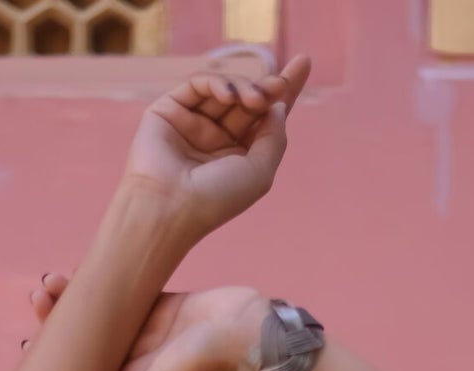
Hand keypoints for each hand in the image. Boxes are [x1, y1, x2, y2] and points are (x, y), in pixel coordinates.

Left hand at [24, 274, 270, 370]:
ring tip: (49, 282)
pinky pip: (114, 295)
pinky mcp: (151, 308)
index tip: (27, 347)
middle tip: (37, 302)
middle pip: (80, 350)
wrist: (248, 332)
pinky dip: (93, 284)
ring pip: (92, 320)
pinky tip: (73, 272)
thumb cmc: (204, 369)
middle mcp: (128, 367)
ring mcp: (138, 337)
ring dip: (68, 302)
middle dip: (53, 326)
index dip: (49, 370)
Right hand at [121, 53, 310, 235]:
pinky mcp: (170, 110)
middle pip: (249, 100)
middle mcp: (217, 140)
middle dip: (268, 87)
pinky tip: (228, 95)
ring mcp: (193, 123)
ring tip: (254, 100)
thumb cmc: (216, 198)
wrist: (169, 206)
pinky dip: (217, 83)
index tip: (303, 62)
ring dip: (245, 88)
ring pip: (226, 91)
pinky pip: (198, 85)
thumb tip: (277, 104)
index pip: (265, 118)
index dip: (285, 93)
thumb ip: (275, 136)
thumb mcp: (261, 172)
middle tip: (280, 83)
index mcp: (239, 158)